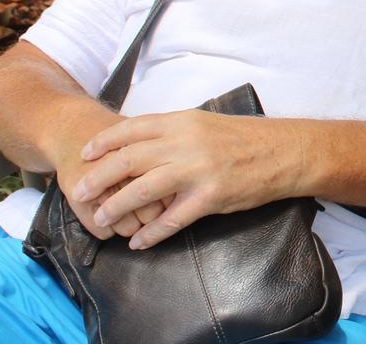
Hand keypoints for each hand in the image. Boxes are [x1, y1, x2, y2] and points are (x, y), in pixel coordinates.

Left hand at [71, 109, 287, 249]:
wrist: (285, 152)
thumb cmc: (247, 138)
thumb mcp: (206, 124)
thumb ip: (175, 133)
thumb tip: (142, 144)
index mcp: (183, 122)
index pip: (131, 129)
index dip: (103, 142)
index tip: (85, 155)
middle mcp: (185, 144)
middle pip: (127, 161)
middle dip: (98, 179)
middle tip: (80, 193)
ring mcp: (197, 171)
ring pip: (142, 192)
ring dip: (116, 208)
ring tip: (102, 220)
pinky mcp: (210, 197)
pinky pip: (171, 219)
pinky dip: (151, 233)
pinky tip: (138, 241)